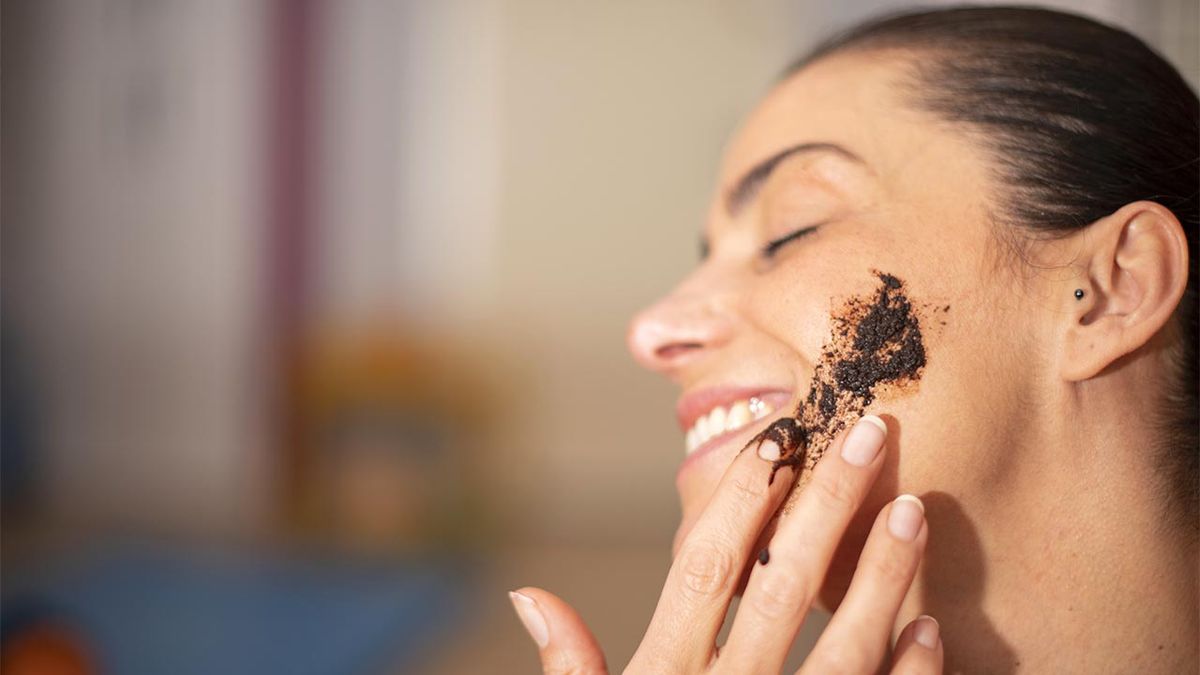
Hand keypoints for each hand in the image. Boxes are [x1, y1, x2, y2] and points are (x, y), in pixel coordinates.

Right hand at [508, 414, 941, 673]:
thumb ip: (570, 669)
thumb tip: (528, 596)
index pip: (707, 567)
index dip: (744, 499)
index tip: (782, 437)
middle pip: (783, 583)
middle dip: (829, 504)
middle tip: (871, 433)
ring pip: (845, 643)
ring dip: (885, 576)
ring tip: (916, 509)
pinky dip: (908, 674)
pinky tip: (933, 630)